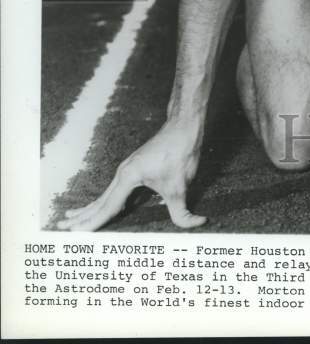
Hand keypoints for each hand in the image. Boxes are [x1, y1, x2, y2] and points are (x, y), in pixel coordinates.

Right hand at [57, 122, 206, 231]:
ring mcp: (127, 169)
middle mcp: (123, 173)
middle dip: (80, 216)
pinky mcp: (134, 167)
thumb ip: (183, 211)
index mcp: (128, 177)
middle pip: (98, 201)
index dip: (92, 224)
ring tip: (69, 218)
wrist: (183, 126)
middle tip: (60, 228)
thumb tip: (197, 223)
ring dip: (88, 208)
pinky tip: (100, 205)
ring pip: (104, 194)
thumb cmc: (180, 152)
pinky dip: (103, 200)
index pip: (107, 208)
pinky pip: (113, 189)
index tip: (74, 235)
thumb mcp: (181, 186)